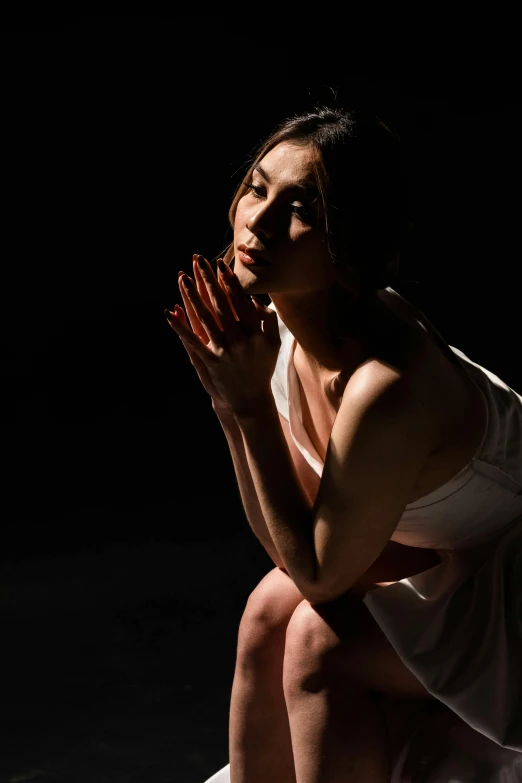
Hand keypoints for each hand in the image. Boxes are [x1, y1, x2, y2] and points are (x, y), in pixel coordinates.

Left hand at [165, 254, 280, 415]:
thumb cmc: (262, 367)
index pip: (239, 300)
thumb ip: (268, 319)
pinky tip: (170, 313)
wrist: (251, 400)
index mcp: (256, 332)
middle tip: (199, 260)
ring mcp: (225, 351)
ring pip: (205, 318)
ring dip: (192, 296)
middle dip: (208, 280)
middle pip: (220, 304)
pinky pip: (193, 341)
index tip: (219, 265)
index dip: (229, 281)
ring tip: (183, 277)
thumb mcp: (273, 343)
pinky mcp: (211, 362)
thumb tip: (252, 299)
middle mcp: (240, 339)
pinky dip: (180, 327)